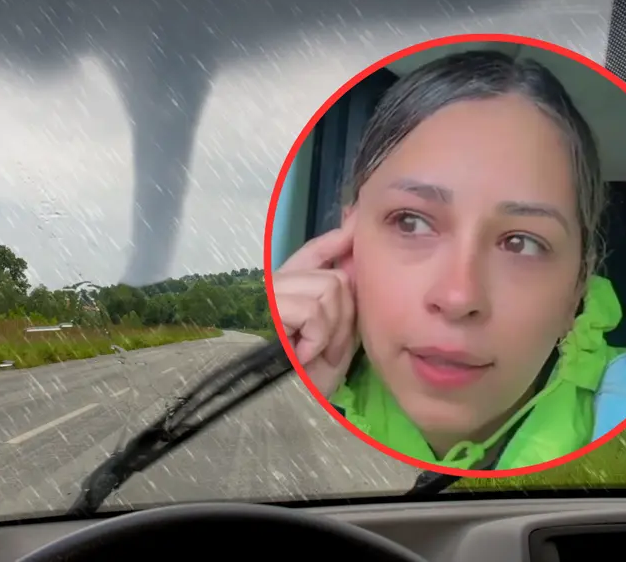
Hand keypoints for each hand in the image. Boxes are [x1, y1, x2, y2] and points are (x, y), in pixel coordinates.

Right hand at [272, 220, 358, 397]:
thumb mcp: (335, 333)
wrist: (292, 406)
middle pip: (335, 277)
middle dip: (344, 317)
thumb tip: (356, 249)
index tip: (358, 219)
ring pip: (329, 290)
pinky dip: (318, 338)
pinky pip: (314, 310)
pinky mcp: (267, 309)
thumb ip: (344, 296)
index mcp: (289, 289)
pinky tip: (301, 355)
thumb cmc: (309, 377)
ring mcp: (268, 296)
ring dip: (333, 332)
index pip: (315, 251)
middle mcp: (274, 287)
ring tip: (315, 355)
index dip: (339, 237)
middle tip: (327, 349)